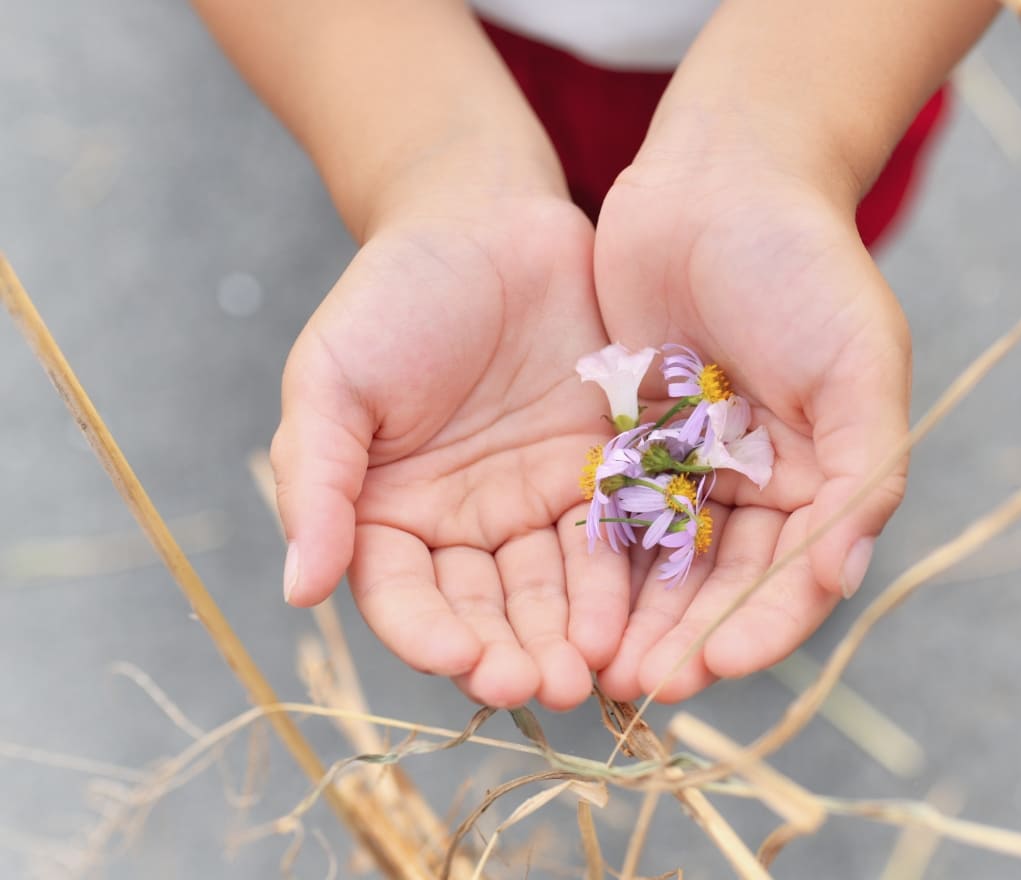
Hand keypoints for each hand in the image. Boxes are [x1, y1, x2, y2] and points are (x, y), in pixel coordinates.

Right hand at [272, 184, 629, 710]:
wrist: (487, 218)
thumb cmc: (394, 294)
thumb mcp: (332, 380)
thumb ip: (315, 482)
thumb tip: (297, 590)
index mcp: (388, 515)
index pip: (403, 596)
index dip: (428, 636)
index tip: (462, 662)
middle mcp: (465, 526)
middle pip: (487, 609)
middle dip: (513, 652)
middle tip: (545, 688)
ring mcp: (537, 503)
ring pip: (554, 587)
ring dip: (571, 634)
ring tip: (594, 670)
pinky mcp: (603, 473)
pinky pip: (613, 534)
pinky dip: (621, 577)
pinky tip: (636, 611)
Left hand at [590, 151, 911, 701]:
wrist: (721, 178)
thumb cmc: (804, 264)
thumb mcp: (859, 360)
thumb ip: (865, 466)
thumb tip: (846, 572)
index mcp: (828, 479)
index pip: (798, 578)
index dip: (761, 628)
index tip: (711, 667)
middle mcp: (765, 489)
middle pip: (726, 587)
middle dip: (685, 638)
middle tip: (636, 686)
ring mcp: (697, 469)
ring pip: (666, 565)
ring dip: (635, 617)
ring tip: (592, 666)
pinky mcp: (634, 445)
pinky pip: (614, 516)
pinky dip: (597, 562)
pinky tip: (563, 600)